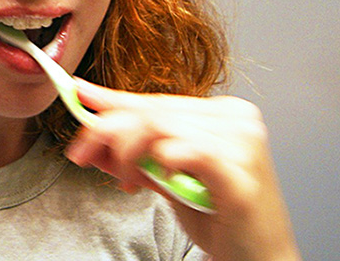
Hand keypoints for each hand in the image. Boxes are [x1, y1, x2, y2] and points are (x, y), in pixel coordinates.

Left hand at [65, 79, 300, 260]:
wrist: (258, 260)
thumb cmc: (218, 215)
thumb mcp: (166, 176)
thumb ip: (136, 152)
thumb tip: (96, 133)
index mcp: (221, 112)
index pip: (156, 101)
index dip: (113, 100)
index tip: (81, 96)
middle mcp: (234, 117)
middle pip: (153, 112)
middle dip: (107, 130)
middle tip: (82, 151)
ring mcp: (241, 142)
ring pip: (160, 126)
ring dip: (128, 152)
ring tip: (126, 180)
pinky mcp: (240, 172)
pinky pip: (184, 150)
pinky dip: (160, 161)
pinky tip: (160, 177)